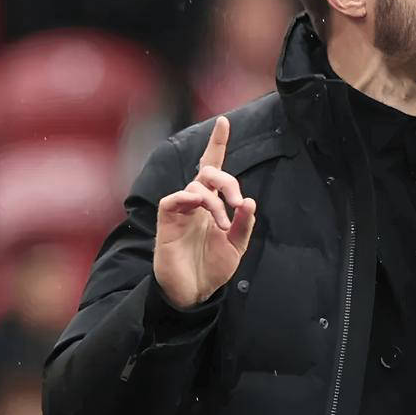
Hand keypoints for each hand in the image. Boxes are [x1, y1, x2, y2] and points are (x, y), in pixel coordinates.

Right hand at [154, 116, 256, 307]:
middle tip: (237, 202)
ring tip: (222, 225)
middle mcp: (197, 203)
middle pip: (209, 172)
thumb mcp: (237, 246)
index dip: (217, 144)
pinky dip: (187, 198)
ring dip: (214, 201)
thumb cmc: (214, 267)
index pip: (214, 168)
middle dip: (227, 180)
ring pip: (196, 186)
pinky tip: (198, 205)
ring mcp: (181, 211)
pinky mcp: (167, 221)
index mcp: (214, 204)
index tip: (224, 121)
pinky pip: (173, 199)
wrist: (195, 293)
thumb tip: (249, 200)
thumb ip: (244, 223)